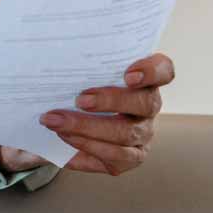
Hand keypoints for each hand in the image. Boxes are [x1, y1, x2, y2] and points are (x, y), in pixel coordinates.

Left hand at [37, 53, 174, 175]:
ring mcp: (143, 135)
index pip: (163, 70)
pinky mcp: (131, 158)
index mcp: (144, 80)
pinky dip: (85, 148)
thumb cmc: (80, 88)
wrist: (71, 120)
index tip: (129, 75)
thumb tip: (48, 55)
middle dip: (110, 102)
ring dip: (87, 129)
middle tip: (80, 100)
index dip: (151, 72)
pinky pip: (113, 158)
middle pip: (143, 104)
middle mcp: (149, 108)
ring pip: (124, 135)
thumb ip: (80, 64)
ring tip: (55, 122)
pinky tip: (63, 140)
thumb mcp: (82, 73)